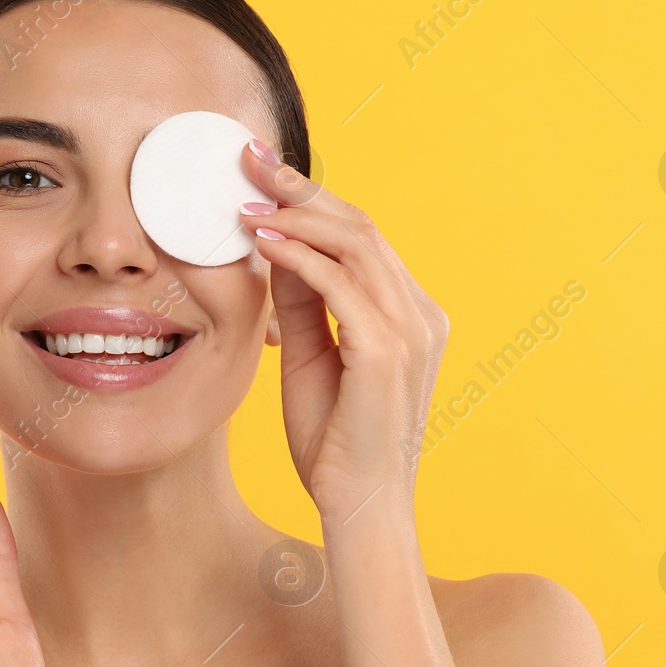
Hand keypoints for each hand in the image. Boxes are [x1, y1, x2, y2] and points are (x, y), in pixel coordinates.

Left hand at [237, 139, 448, 509]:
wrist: (359, 507)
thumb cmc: (334, 441)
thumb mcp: (310, 355)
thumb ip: (300, 301)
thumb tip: (275, 244)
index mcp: (410, 314)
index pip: (363, 237)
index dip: (312, 198)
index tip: (261, 173)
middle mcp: (420, 314)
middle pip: (361, 226)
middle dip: (300, 188)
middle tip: (248, 159)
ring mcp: (411, 331)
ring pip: (355, 243)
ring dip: (295, 214)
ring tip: (245, 199)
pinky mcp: (387, 352)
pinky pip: (340, 284)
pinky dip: (299, 255)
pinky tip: (262, 241)